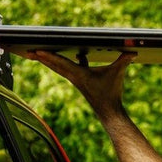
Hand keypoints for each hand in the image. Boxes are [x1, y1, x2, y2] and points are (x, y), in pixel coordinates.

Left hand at [19, 49, 136, 115]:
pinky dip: (67, 61)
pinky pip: (70, 68)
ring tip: (38, 53)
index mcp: (79, 74)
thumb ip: (124, 61)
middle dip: (41, 57)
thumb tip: (133, 51)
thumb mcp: (117, 73)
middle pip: (54, 64)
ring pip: (59, 67)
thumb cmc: (111, 93)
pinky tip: (77, 55)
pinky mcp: (82, 81)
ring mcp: (76, 79)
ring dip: (49, 60)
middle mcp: (74, 77)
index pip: (60, 62)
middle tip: (28, 51)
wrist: (109, 111)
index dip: (48, 56)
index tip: (36, 50)